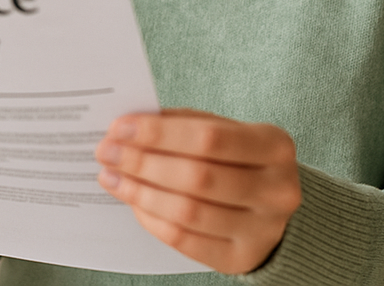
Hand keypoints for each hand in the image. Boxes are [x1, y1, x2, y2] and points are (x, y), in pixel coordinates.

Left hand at [95, 108, 300, 274]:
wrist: (271, 204)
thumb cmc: (236, 158)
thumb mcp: (222, 130)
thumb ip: (182, 124)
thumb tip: (128, 127)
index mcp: (274, 145)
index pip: (208, 137)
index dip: (159, 133)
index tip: (119, 127)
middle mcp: (277, 190)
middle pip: (197, 176)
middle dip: (142, 162)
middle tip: (106, 152)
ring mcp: (263, 230)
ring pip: (188, 211)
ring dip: (140, 192)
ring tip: (112, 177)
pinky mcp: (241, 258)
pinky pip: (186, 241)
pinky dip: (153, 219)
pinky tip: (133, 202)